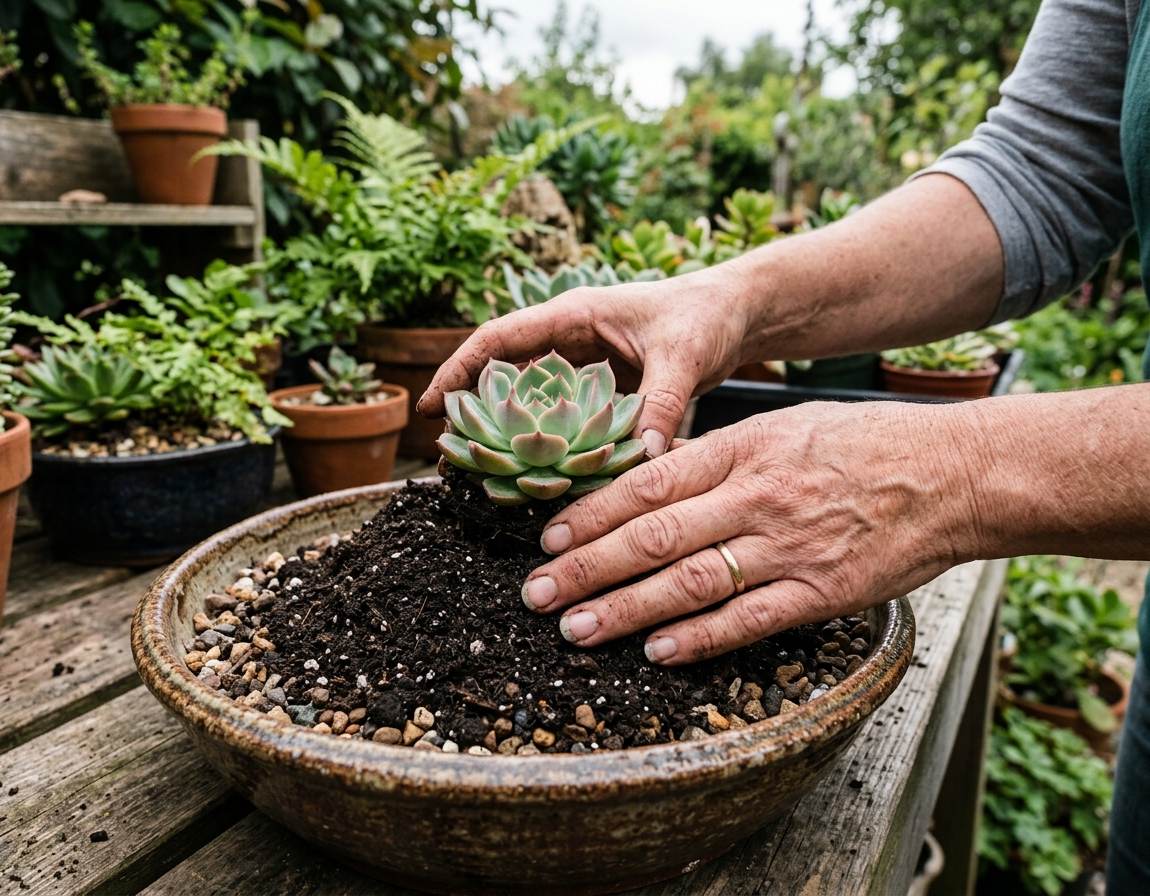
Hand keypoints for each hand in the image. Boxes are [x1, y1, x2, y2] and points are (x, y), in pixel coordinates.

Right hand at [416, 267, 753, 456]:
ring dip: (507, 435)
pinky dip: (548, 447)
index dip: (458, 370)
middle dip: (473, 414)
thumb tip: (644, 457)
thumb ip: (662, 404)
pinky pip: (563, 422)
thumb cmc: (706, 317)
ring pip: (530, 404)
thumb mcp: (683, 357)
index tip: (430, 406)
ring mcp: (582, 369)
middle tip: (447, 458)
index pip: (498, 340)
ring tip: (478, 475)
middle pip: (504, 377)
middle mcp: (568, 342)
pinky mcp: (600, 393)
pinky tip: (537, 479)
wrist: (736, 315)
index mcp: (572, 316)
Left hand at [520, 400, 973, 663]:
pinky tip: (658, 651)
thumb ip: (716, 456)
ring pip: (690, 582)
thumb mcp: (780, 428)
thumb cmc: (863, 444)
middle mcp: (756, 497)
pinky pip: (750, 619)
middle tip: (536, 593)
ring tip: (576, 629)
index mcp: (742, 450)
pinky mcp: (822, 590)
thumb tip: (648, 482)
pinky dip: (701, 638)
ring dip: (625, 609)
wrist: (953, 473)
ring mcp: (789, 546)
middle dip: (586, 567)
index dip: (590, 513)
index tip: (548, 537)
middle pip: (653, 536)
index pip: (647, 484)